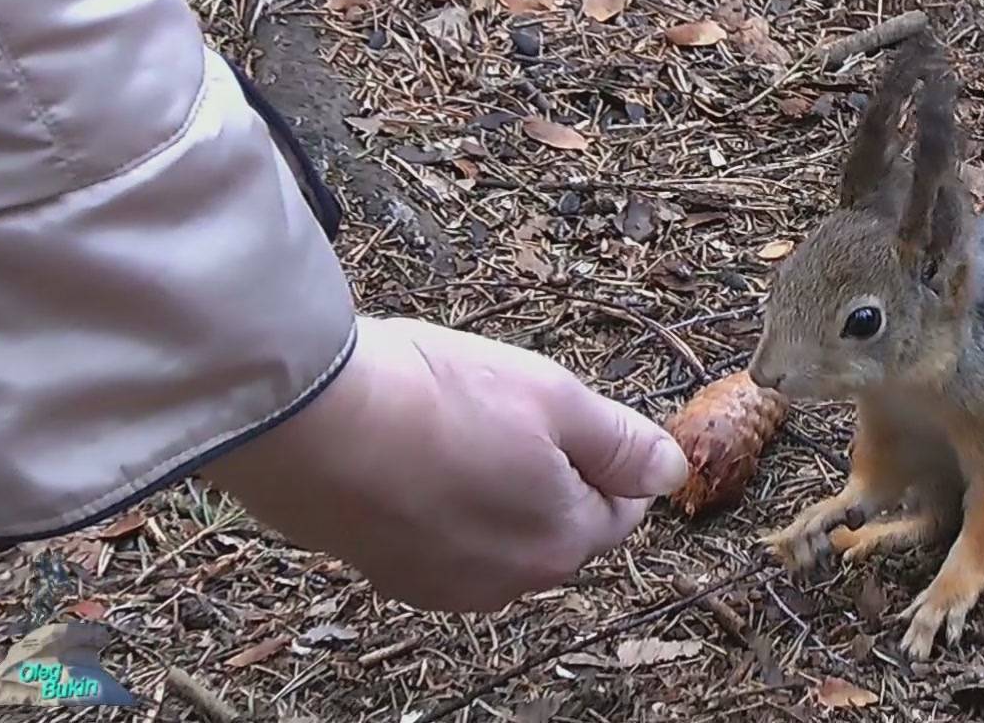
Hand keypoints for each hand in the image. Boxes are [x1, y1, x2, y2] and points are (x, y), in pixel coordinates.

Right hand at [201, 315, 686, 610]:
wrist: (311, 424)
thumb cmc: (436, 400)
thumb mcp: (554, 398)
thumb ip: (622, 443)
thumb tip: (672, 470)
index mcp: (565, 540)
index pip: (623, 505)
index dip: (607, 451)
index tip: (570, 412)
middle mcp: (512, 582)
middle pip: (561, 521)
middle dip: (552, 470)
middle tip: (507, 409)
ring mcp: (447, 585)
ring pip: (502, 530)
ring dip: (496, 486)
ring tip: (456, 427)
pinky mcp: (392, 574)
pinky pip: (446, 538)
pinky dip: (444, 502)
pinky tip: (416, 455)